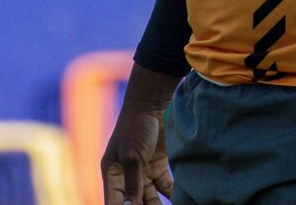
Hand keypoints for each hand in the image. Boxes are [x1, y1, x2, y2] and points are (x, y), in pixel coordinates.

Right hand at [101, 64, 179, 204]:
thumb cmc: (136, 126)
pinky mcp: (158, 164)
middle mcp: (126, 175)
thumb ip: (132, 184)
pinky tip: (182, 199)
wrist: (153, 101)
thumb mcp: (132, 156)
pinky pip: (164, 185)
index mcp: (113, 174)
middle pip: (134, 202)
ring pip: (150, 197)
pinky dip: (171, 194)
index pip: (115, 203)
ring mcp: (143, 170)